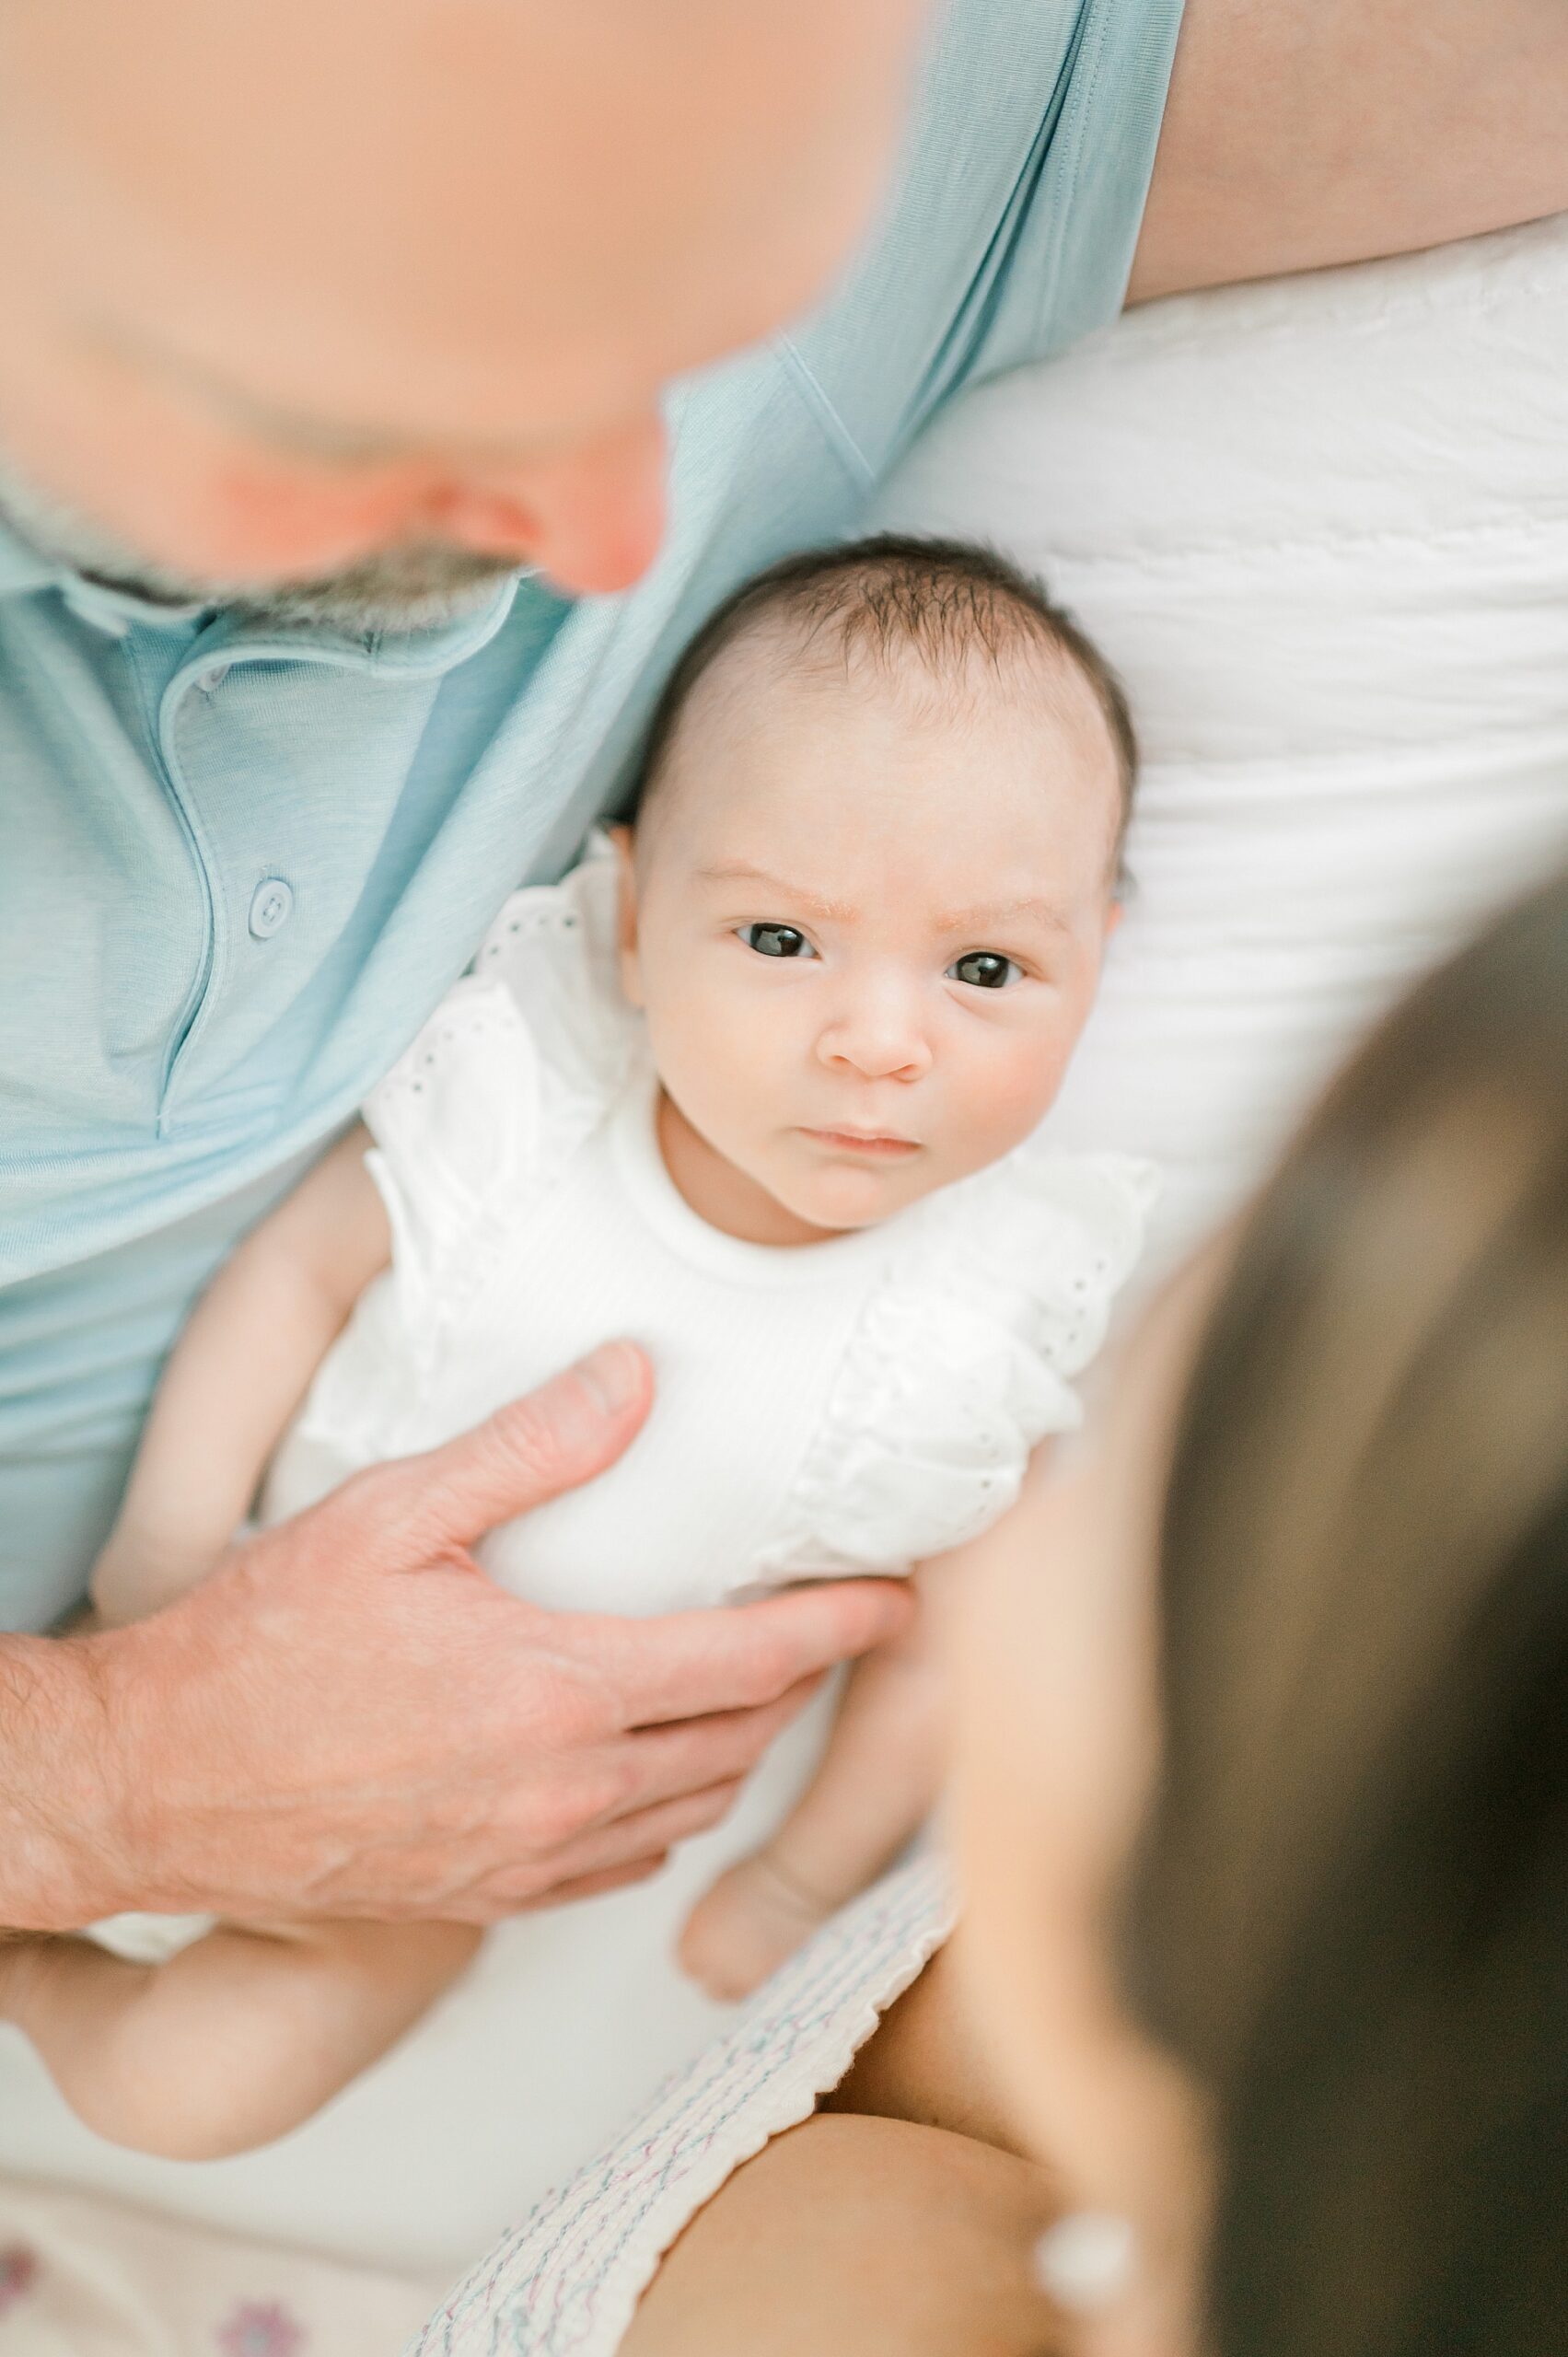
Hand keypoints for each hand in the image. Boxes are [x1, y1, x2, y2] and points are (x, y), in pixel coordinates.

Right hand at [0, 1343, 910, 1929]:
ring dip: (743, 1751)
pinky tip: (659, 1773)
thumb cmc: (260, 1644)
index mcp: (556, 1691)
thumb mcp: (391, 1514)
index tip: (898, 1601)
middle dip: (805, 1686)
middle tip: (838, 1632)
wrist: (153, 1784)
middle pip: (738, 1744)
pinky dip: (669, 1815)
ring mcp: (526, 1861)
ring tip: (762, 1690)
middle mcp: (562, 1793)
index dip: (838, 1629)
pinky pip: (622, 1869)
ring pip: (690, 1813)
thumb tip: (636, 1376)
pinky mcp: (485, 1900)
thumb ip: (529, 1448)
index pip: (748, 1664)